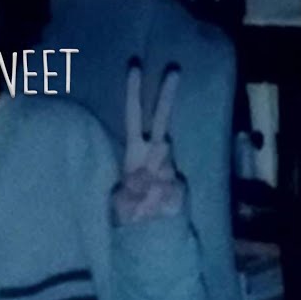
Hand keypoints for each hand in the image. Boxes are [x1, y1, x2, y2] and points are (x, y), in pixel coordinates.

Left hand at [112, 60, 184, 226]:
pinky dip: (158, 201)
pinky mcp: (178, 185)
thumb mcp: (122, 202)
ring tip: (141, 201)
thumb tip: (150, 174)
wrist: (149, 233)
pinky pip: (170, 189)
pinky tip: (152, 209)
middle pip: (160, 120)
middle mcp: (152, 154)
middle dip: (166, 96)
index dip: (133, 92)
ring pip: (164, 159)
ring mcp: (167, 167)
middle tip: (173, 69)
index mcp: (134, 150)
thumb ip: (133, 190)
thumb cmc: (129, 210)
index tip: (134, 67)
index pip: (134, 115)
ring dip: (150, 181)